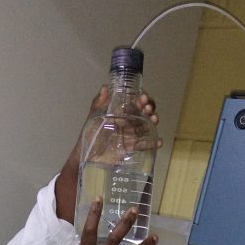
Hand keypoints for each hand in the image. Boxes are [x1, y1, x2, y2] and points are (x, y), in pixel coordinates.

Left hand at [55, 87, 161, 222]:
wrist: (87, 157)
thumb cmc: (89, 135)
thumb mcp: (93, 117)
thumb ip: (99, 103)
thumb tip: (105, 87)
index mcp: (119, 112)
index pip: (134, 102)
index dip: (141, 98)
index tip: (143, 97)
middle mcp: (127, 122)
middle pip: (143, 113)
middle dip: (149, 108)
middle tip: (148, 109)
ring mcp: (130, 135)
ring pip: (146, 126)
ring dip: (153, 122)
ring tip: (155, 120)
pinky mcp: (131, 148)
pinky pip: (143, 145)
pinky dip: (152, 143)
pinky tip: (158, 141)